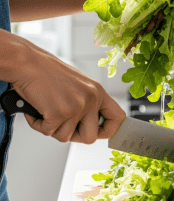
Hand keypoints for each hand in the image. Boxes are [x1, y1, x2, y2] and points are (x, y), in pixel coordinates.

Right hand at [9, 35, 125, 143]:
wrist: (27, 63)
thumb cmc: (48, 73)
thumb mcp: (79, 85)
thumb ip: (88, 103)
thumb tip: (92, 125)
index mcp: (99, 92)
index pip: (118, 118)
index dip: (108, 131)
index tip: (97, 132)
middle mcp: (92, 99)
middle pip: (90, 138)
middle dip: (73, 136)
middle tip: (61, 124)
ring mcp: (77, 106)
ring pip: (66, 137)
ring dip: (53, 128)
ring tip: (47, 110)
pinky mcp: (59, 113)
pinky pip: (49, 132)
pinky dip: (39, 125)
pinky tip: (37, 109)